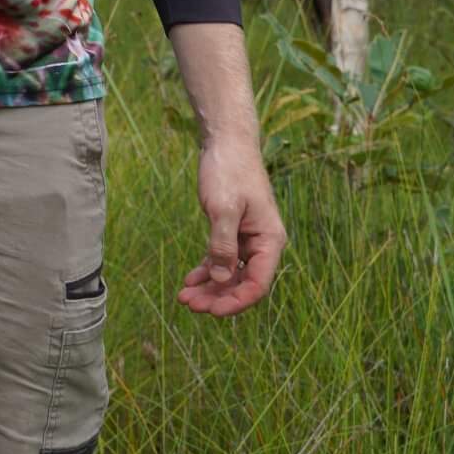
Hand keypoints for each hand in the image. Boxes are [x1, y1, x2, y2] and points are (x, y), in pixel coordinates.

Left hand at [177, 136, 284, 316]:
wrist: (226, 143)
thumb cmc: (229, 171)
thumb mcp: (223, 209)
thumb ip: (222, 245)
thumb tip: (222, 280)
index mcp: (269, 241)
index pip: (257, 284)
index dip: (235, 302)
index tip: (210, 311)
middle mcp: (263, 244)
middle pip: (243, 283)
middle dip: (217, 298)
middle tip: (188, 304)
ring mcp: (248, 239)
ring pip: (230, 274)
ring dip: (210, 288)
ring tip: (184, 298)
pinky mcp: (233, 231)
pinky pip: (222, 259)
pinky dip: (207, 271)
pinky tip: (190, 281)